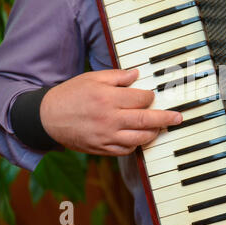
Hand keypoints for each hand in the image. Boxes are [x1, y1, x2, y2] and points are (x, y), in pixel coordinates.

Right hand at [40, 69, 181, 155]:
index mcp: (108, 98)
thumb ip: (117, 76)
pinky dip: (136, 146)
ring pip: (139, 138)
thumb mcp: (92, 78)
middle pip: (146, 119)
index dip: (150, 97)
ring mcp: (106, 136)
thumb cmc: (70, 95)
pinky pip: (125, 151)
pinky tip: (140, 139)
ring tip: (161, 128)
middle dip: (166, 118)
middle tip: (178, 118)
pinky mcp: (101, 149)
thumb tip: (137, 74)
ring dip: (154, 133)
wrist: (47, 118)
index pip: (141, 98)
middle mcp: (109, 118)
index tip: (152, 96)